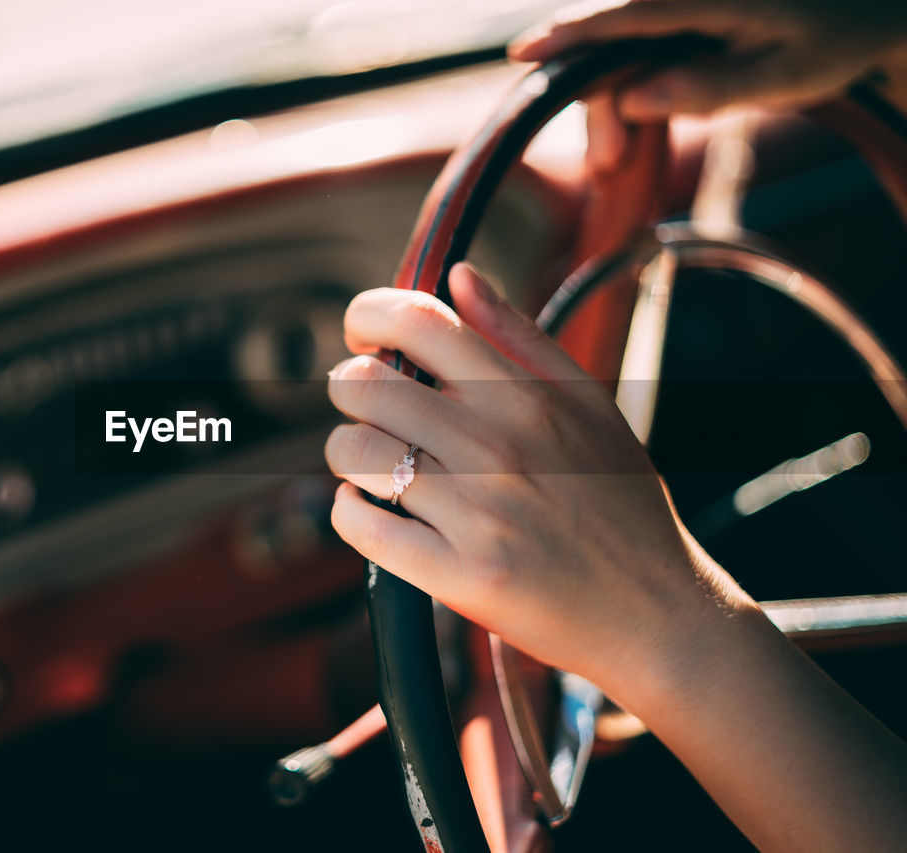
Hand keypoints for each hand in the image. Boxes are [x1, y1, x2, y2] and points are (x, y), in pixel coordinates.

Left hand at [325, 263, 758, 706]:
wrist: (656, 615)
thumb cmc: (620, 507)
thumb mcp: (589, 404)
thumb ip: (518, 336)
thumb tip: (459, 275)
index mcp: (526, 397)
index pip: (417, 321)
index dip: (368, 315)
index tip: (362, 336)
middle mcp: (497, 446)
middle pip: (365, 385)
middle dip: (347, 390)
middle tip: (366, 411)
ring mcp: (476, 512)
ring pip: (352, 452)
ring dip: (345, 454)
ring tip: (373, 466)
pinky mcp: (459, 575)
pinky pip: (361, 524)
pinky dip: (351, 513)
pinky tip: (376, 512)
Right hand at [509, 0, 906, 170]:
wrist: (863, 15)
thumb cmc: (830, 44)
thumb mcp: (782, 77)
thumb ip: (709, 88)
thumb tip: (634, 98)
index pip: (630, 14)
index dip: (573, 32)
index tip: (523, 52)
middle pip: (615, 44)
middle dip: (600, 105)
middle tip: (606, 167)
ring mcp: (681, 5)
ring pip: (620, 53)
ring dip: (611, 105)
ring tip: (617, 159)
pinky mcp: (679, 16)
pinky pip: (636, 50)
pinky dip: (627, 89)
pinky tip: (636, 118)